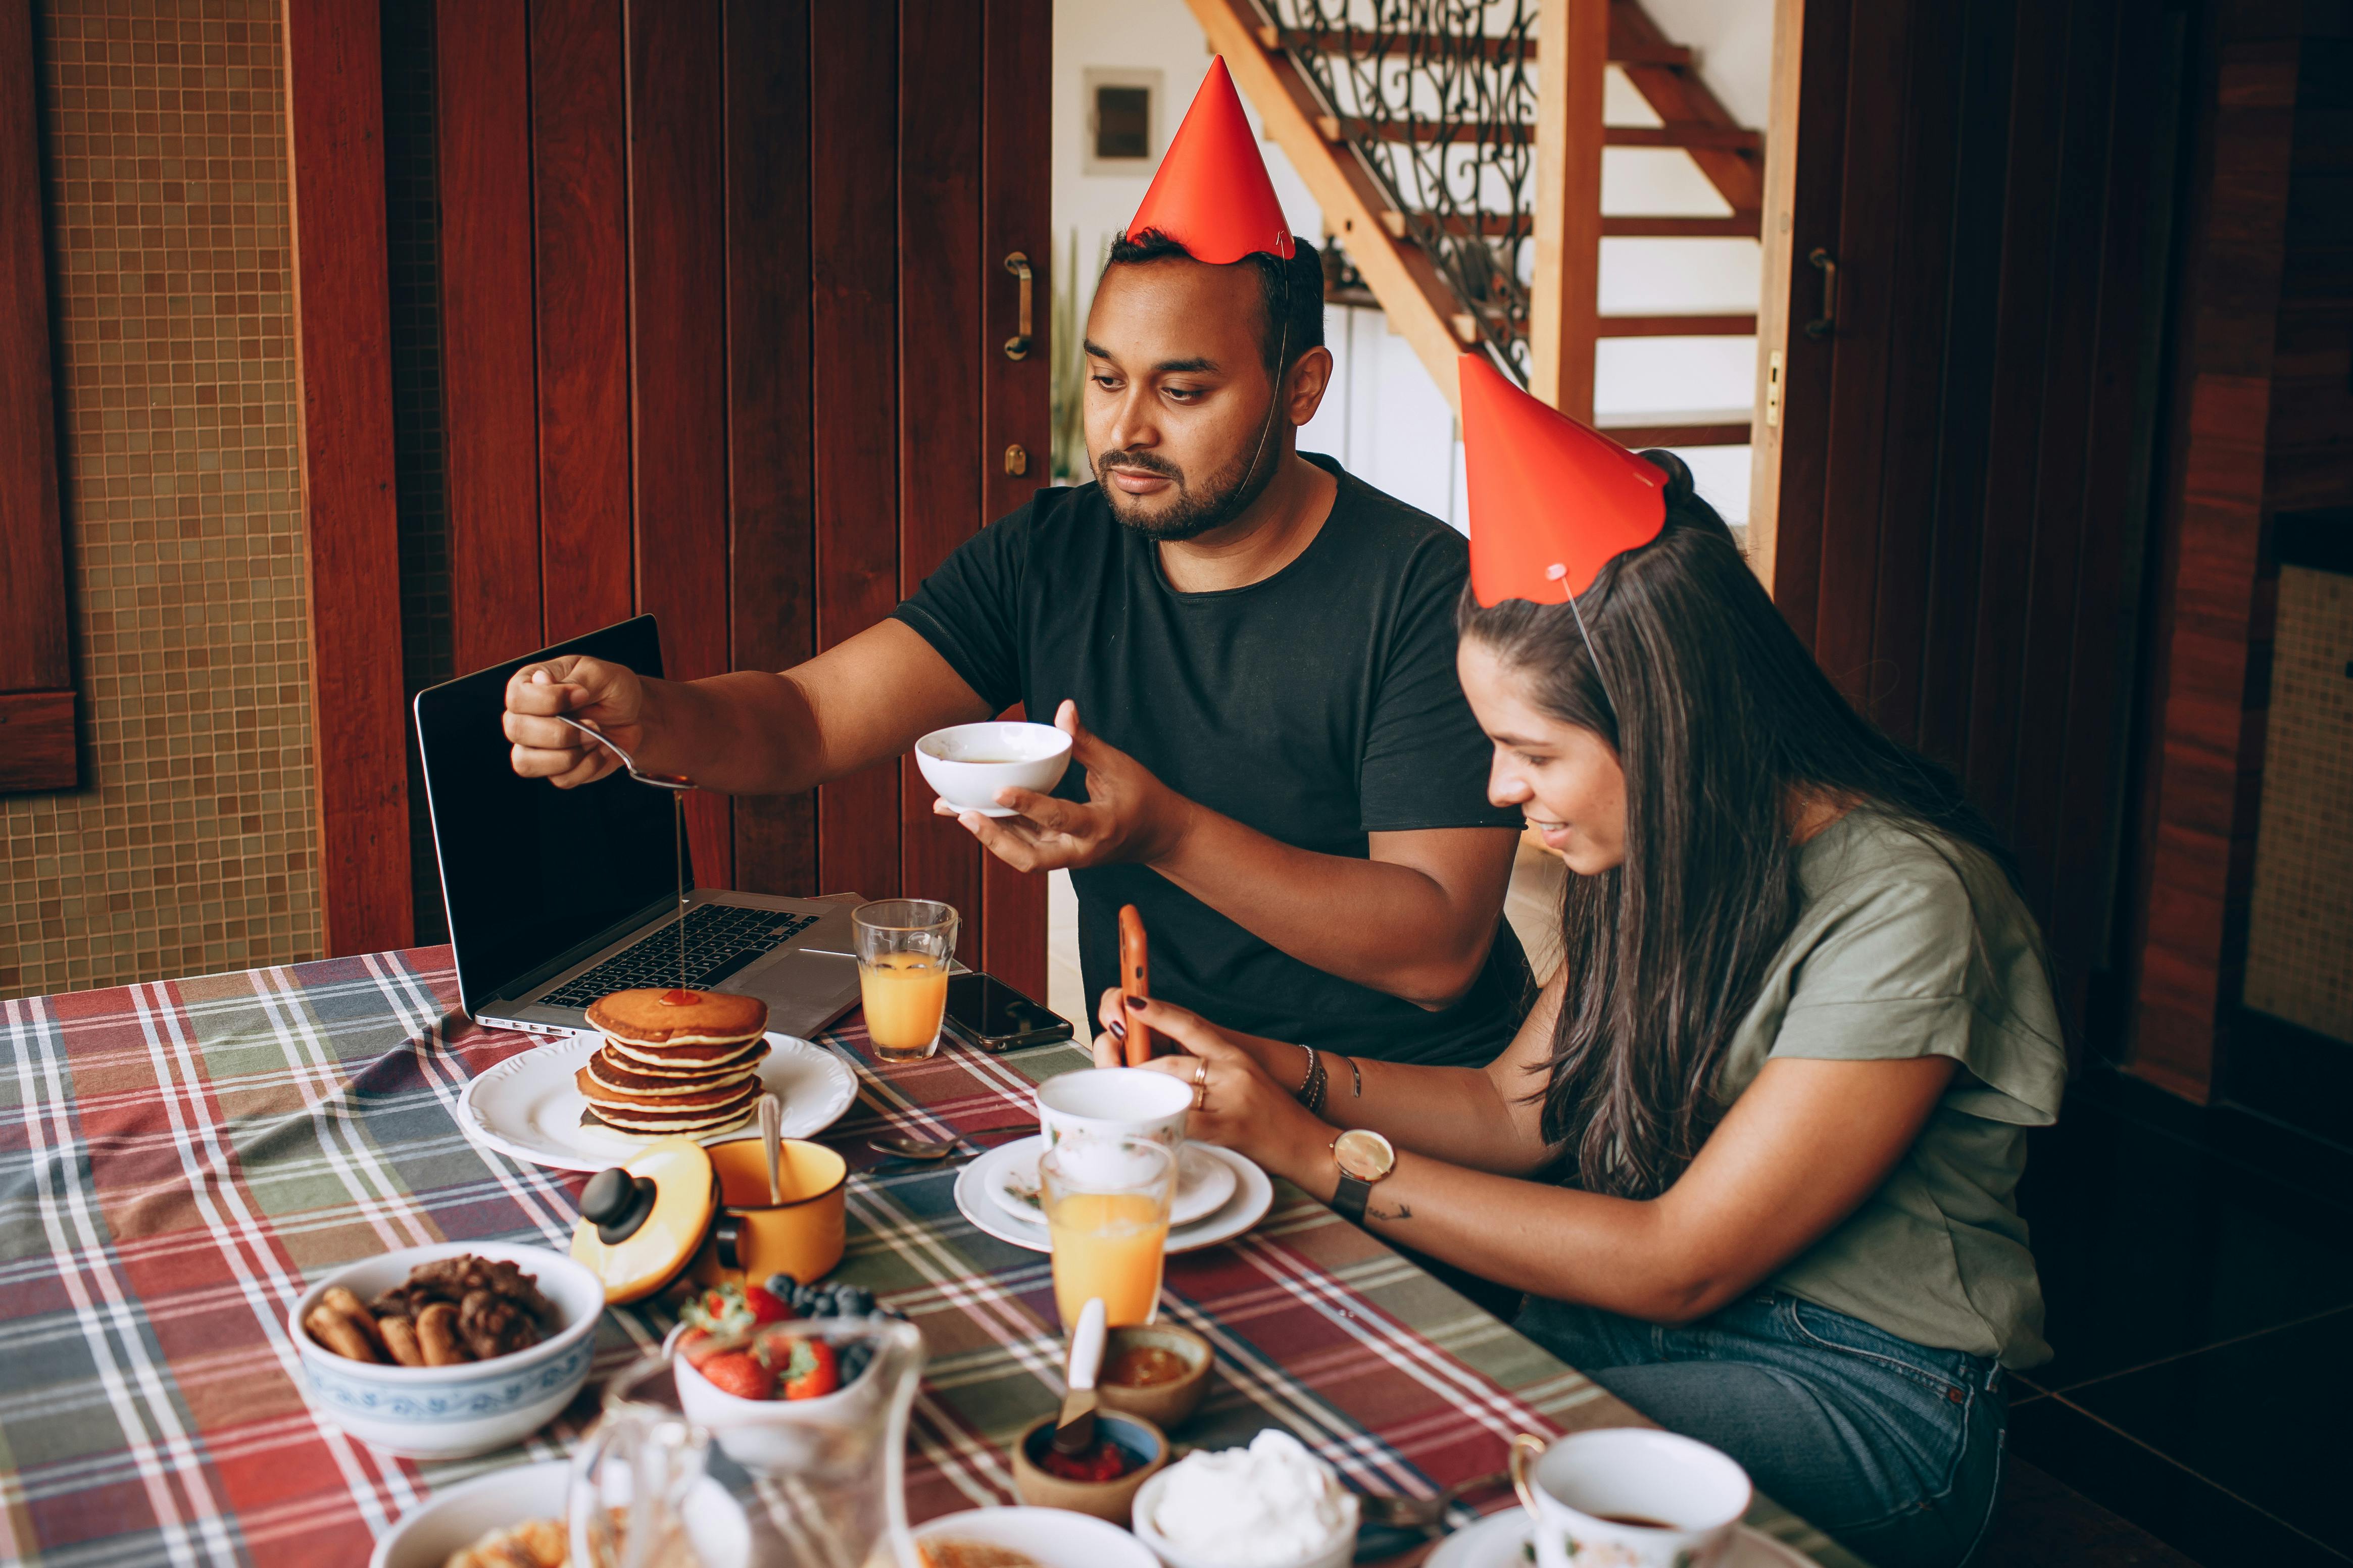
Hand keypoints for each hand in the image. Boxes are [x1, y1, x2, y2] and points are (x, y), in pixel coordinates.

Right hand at [501, 655, 646, 788]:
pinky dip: (586, 767)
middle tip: (594, 723)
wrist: (633, 715)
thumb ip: (572, 678)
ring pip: (527, 763)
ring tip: (595, 739)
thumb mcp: (601, 673)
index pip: (517, 698)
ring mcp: (535, 746)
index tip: (582, 695)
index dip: (549, 700)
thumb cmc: (613, 689)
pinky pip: (559, 779)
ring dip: (568, 755)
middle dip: (561, 732)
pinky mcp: (555, 769)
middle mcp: (524, 715)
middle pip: (517, 731)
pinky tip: (600, 751)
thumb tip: (542, 681)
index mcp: (529, 683)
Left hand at [938, 700, 1194, 871]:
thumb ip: (1085, 741)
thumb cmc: (1142, 797)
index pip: (1060, 819)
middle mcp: (1080, 851)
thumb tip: (1064, 707)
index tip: (999, 790)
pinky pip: (1024, 846)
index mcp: (1100, 827)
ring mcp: (1068, 857)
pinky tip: (971, 812)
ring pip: (1021, 856)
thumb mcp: (1118, 766)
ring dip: (988, 835)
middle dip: (994, 839)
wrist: (1159, 835)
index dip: (1029, 805)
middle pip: (1030, 858)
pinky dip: (999, 831)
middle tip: (963, 814)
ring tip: (953, 810)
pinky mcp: (1058, 854)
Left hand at [1110, 993, 1333, 1191]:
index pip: (1192, 1025)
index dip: (1160, 1012)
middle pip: (1171, 1062)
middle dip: (1138, 1069)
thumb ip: (1208, 1069)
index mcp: (1235, 1057)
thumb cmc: (1272, 1117)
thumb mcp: (1244, 1080)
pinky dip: (1162, 1121)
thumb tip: (1159, 1069)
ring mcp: (1232, 1098)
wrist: (1309, 1145)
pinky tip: (1150, 1124)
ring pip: (1173, 1087)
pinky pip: (1184, 1121)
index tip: (1132, 1001)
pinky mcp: (1229, 1127)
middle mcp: (1234, 1071)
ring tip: (1127, 1099)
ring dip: (1145, 1094)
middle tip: (1116, 1074)